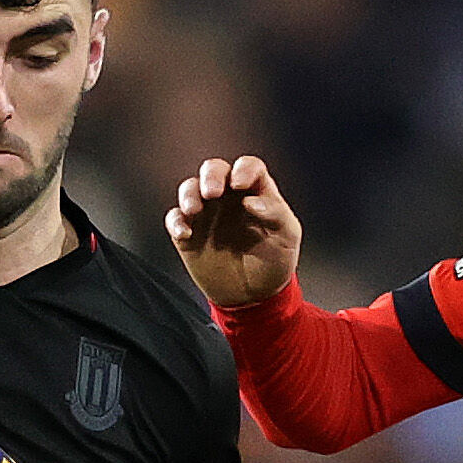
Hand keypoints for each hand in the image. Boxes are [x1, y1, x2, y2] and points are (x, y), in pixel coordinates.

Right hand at [166, 156, 303, 308]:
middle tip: (211, 193)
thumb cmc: (275, 261)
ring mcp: (207, 213)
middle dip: (210, 176)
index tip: (239, 184)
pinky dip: (176, 222)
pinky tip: (185, 234)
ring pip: (190, 188)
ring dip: (189, 194)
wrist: (255, 296)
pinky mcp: (189, 233)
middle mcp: (229, 197)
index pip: (248, 166)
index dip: (243, 169)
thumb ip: (276, 214)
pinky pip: (175, 218)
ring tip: (194, 210)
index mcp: (256, 191)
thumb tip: (251, 201)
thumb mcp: (287, 237)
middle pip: (214, 169)